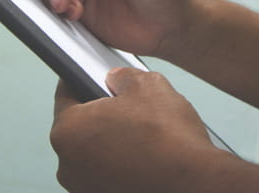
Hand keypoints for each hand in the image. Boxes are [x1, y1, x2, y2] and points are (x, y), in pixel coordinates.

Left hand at [50, 68, 222, 192]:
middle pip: (80, 126)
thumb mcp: (147, 84)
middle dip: (101, 113)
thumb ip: (123, 76)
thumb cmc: (169, 140)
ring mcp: (85, 187)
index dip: (83, 78)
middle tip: (128, 105)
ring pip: (95, 152)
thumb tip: (117, 79)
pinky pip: (108, 173)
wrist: (193, 182)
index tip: (91, 75)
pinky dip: (122, 164)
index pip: (65, 94)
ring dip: (112, 141)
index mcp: (68, 130)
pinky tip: (147, 155)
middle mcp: (67, 165)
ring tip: (143, 133)